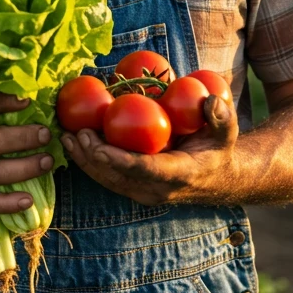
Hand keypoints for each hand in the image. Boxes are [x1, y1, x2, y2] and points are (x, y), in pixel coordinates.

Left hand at [60, 94, 238, 205]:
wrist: (216, 178)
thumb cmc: (219, 148)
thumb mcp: (227, 132)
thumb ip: (222, 117)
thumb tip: (211, 100)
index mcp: (179, 174)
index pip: (144, 170)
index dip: (119, 160)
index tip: (98, 147)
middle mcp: (157, 189)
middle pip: (117, 177)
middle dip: (92, 158)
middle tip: (75, 134)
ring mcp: (143, 191)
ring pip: (108, 179)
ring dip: (84, 160)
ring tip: (65, 138)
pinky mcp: (134, 187)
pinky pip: (108, 176)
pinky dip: (89, 160)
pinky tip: (74, 142)